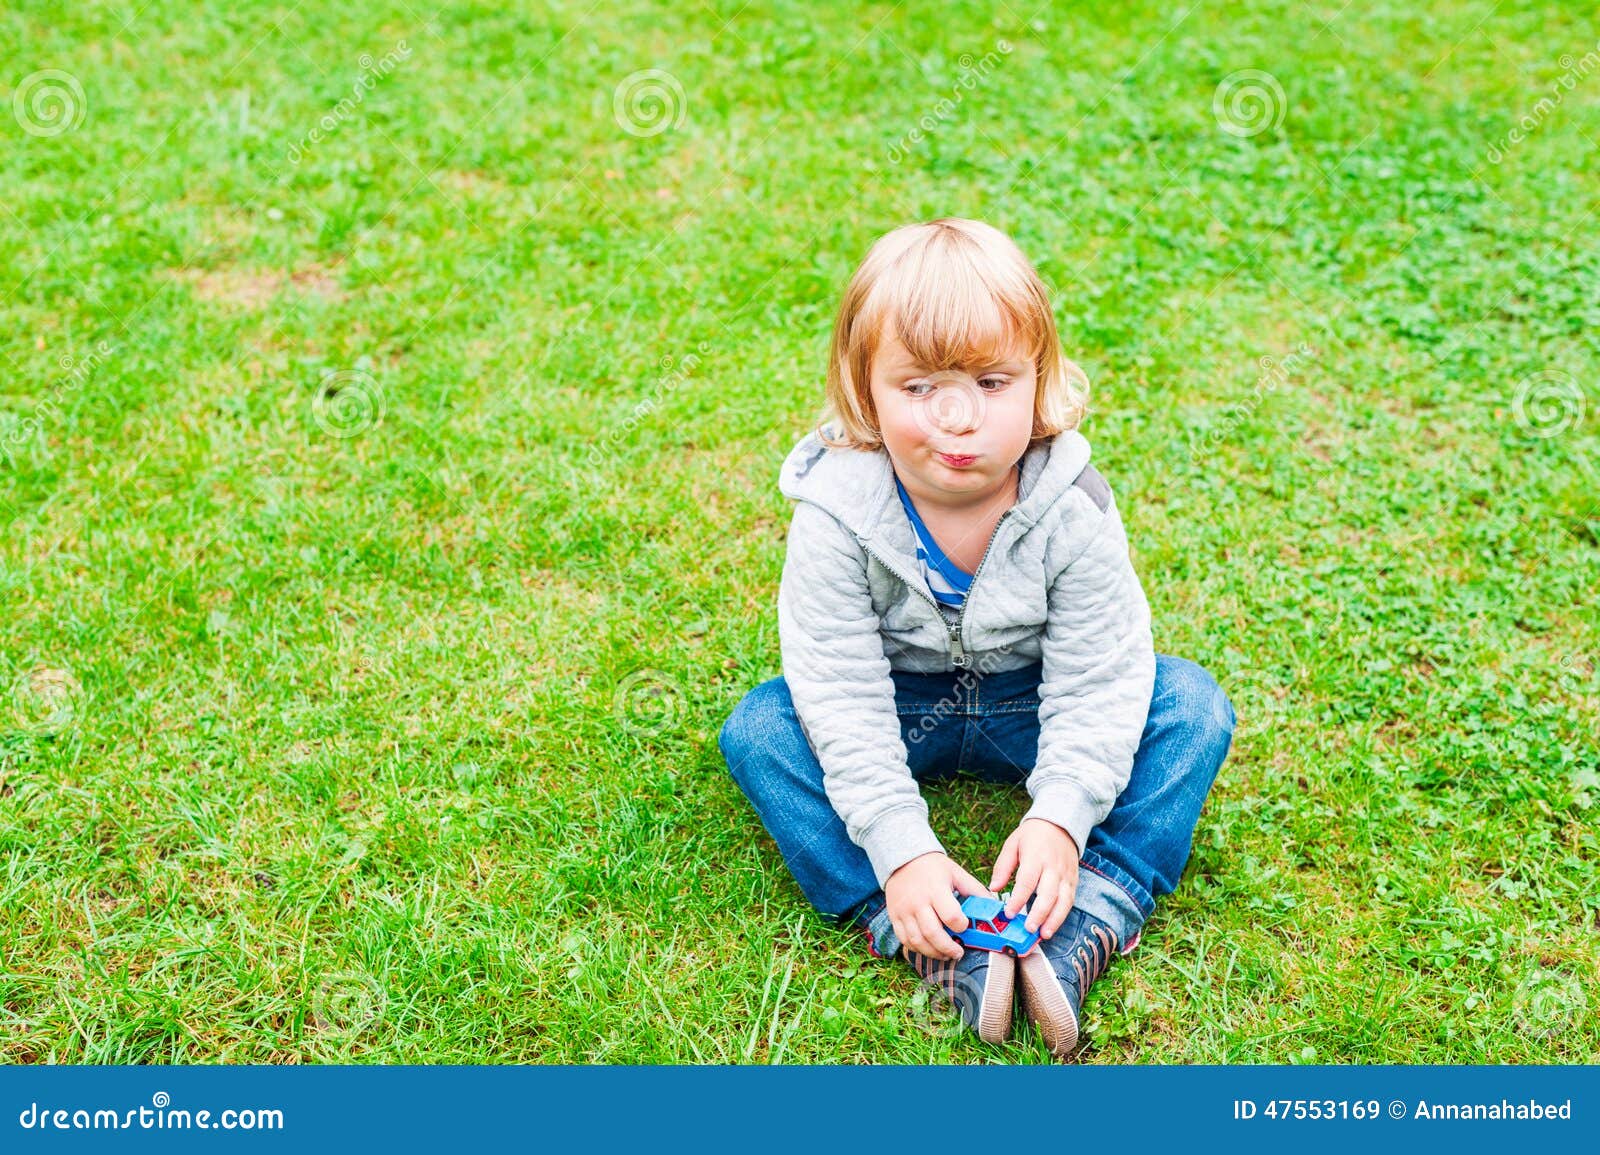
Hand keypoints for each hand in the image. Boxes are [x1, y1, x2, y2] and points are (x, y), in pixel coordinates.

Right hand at [884, 851, 995, 960]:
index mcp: (936, 889)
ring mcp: (904, 911)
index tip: (965, 927)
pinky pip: (904, 940)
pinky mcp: (894, 916)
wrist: (902, 860)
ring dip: (933, 953)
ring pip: (917, 941)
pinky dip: (917, 949)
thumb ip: (975, 890)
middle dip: (948, 948)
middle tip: (958, 952)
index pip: (951, 916)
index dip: (962, 926)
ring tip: (945, 954)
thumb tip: (994, 905)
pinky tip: (928, 948)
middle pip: (933, 933)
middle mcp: (918, 901)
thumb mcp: (956, 873)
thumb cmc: (933, 868)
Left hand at [989, 818, 1079, 939]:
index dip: (1018, 899)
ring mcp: (1066, 875)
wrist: (1060, 824)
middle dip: (1038, 914)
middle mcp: (1053, 867)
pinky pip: (1070, 901)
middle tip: (1028, 929)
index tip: (1009, 913)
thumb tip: (993, 888)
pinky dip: (1062, 916)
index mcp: (1036, 856)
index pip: (1027, 881)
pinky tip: (1052, 927)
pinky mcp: (1073, 881)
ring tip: (1043, 934)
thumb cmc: (1032, 835)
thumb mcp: (1012, 844)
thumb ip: (1003, 867)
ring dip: (1054, 920)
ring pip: (1063, 901)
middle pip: (1048, 894)